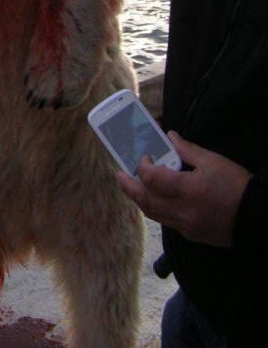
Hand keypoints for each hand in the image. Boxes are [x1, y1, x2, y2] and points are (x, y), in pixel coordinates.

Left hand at [116, 131, 251, 246]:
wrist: (257, 218)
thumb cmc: (237, 186)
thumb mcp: (213, 161)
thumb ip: (187, 150)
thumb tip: (169, 136)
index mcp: (189, 190)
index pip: (152, 179)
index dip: (142, 166)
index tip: (144, 157)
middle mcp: (183, 211)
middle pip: (145, 200)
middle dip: (127, 186)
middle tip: (118, 174)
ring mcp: (186, 226)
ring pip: (152, 213)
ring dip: (139, 198)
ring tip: (132, 185)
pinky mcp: (190, 235)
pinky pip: (165, 221)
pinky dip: (156, 208)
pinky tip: (155, 198)